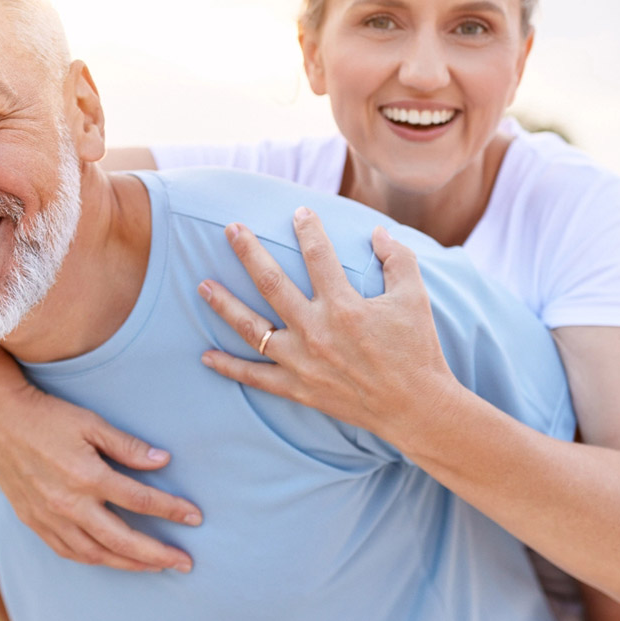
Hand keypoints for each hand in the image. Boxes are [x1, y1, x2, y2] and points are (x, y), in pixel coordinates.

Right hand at [0, 382, 201, 572]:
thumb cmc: (48, 416)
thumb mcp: (92, 422)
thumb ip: (127, 445)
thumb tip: (163, 461)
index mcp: (87, 476)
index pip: (140, 500)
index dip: (171, 509)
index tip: (195, 516)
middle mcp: (69, 504)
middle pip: (122, 540)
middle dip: (158, 554)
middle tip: (185, 563)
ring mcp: (49, 518)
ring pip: (96, 554)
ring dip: (129, 564)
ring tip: (155, 566)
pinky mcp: (34, 522)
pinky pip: (69, 552)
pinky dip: (94, 559)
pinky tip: (110, 559)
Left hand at [197, 207, 457, 445]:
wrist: (416, 408)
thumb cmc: (417, 349)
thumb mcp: (414, 297)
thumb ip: (397, 259)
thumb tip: (377, 231)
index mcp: (344, 307)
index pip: (319, 257)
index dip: (309, 230)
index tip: (300, 212)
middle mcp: (316, 332)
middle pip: (271, 284)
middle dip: (249, 253)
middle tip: (231, 229)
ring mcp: (302, 362)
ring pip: (251, 329)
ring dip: (224, 304)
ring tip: (203, 285)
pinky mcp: (298, 389)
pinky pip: (255, 378)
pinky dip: (229, 368)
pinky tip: (206, 355)